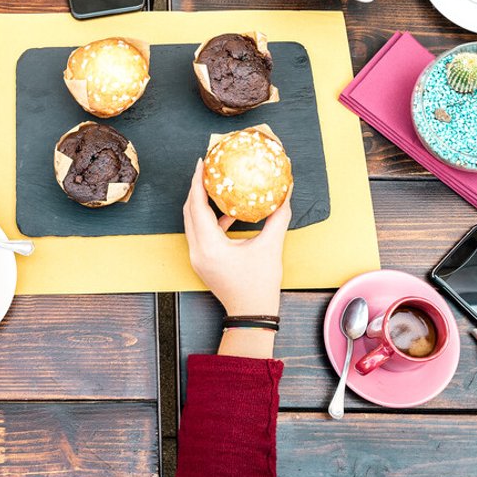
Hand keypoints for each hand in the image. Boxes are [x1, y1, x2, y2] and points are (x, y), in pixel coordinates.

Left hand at [181, 159, 290, 316]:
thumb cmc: (260, 284)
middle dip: (196, 188)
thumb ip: (279, 216)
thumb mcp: (272, 246)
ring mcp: (197, 257)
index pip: (197, 206)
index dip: (197, 182)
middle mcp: (197, 251)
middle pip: (189, 211)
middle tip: (207, 169)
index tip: (202, 163)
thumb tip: (287, 192)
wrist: (251, 313)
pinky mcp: (202, 261)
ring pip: (192, 222)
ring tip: (214, 186)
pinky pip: (200, 233)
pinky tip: (228, 214)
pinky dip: (210, 220)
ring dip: (201, 203)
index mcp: (210, 246)